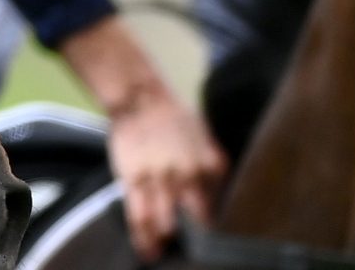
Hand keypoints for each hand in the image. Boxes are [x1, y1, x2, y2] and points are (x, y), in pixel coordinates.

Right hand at [58, 16, 225, 260]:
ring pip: (164, 225)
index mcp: (207, 167)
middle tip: (191, 252)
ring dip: (167, 243)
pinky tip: (148, 253)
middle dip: (193, 241)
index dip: (213, 231)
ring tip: (167, 255)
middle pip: (193, 224)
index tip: (211, 244)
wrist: (141, 100)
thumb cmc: (175, 118)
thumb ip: (215, 168)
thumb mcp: (206, 140)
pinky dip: (143, 239)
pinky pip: (138, 217)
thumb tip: (222, 196)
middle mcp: (185, 177)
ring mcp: (157, 181)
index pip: (215, 210)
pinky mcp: (132, 181)